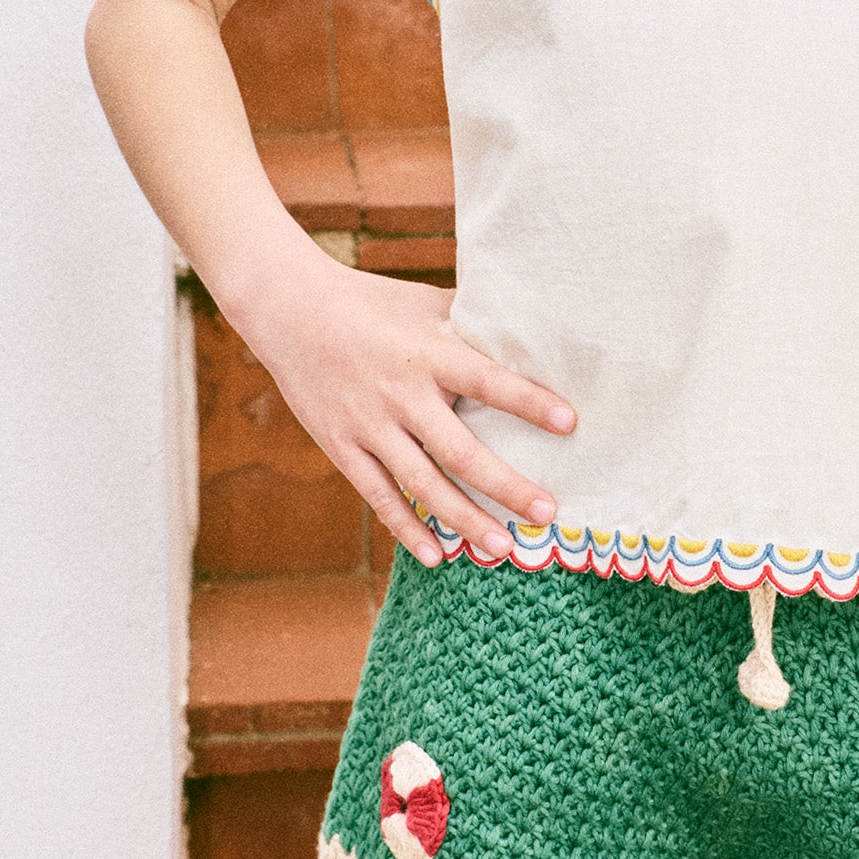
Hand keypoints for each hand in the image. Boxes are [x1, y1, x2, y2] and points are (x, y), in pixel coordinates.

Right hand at [244, 252, 574, 568]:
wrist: (289, 309)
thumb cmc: (370, 302)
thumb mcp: (425, 302)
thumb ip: (472, 321)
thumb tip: (531, 326)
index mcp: (428, 353)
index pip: (486, 381)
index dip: (528, 402)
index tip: (569, 423)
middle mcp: (400, 394)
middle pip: (460, 452)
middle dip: (506, 486)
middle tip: (548, 513)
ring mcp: (369, 426)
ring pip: (423, 485)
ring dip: (465, 520)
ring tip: (504, 547)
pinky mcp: (341, 447)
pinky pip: (379, 496)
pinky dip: (407, 528)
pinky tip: (438, 556)